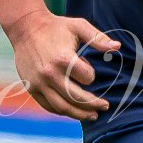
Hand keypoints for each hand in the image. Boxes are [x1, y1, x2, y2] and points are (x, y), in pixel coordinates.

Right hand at [5, 9, 121, 120]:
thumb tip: (117, 46)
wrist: (25, 28)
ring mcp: (39, 83)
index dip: (92, 76)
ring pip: (63, 107)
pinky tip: (73, 111)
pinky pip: (49, 106)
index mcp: (63, 59)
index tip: (90, 71)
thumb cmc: (56, 27)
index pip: (87, 78)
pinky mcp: (32, 88)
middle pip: (76, 98)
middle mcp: (50, 74)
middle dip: (94, 104)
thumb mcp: (78, 26)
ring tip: (93, 115)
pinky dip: (62, 111)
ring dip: (80, 114)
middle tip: (105, 106)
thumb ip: (98, 38)